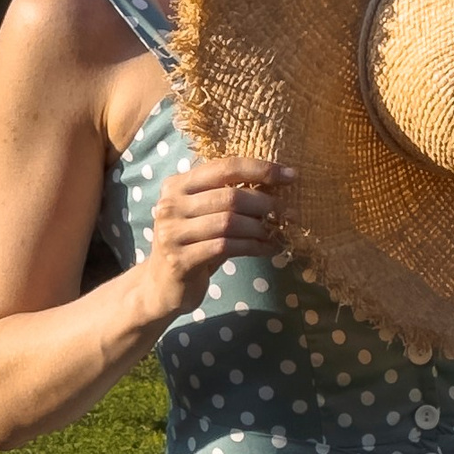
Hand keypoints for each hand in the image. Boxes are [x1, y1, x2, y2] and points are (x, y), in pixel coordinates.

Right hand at [141, 155, 289, 318]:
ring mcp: (172, 233)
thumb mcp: (204, 214)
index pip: (225, 167)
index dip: (261, 169)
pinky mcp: (180, 260)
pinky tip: (268, 249)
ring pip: (229, 222)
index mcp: (177, 184)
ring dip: (260, 228)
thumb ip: (227, 197)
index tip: (291, 175)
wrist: (161, 286)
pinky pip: (226, 247)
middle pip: (229, 196)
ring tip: (278, 232)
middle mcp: (170, 205)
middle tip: (288, 213)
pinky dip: (253, 247)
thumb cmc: (192, 244)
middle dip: (265, 204)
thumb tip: (277, 185)